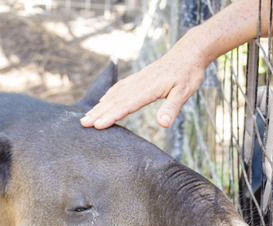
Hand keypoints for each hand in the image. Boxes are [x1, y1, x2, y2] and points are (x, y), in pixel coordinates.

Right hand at [80, 28, 207, 128]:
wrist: (189, 53)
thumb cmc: (188, 73)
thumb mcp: (184, 92)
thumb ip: (172, 108)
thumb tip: (163, 124)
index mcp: (148, 88)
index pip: (126, 105)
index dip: (111, 115)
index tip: (97, 125)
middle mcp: (139, 83)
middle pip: (115, 100)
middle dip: (98, 112)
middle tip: (83, 124)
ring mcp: (137, 80)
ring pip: (114, 94)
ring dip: (99, 106)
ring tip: (86, 116)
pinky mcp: (139, 78)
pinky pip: (119, 88)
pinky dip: (108, 95)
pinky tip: (102, 101)